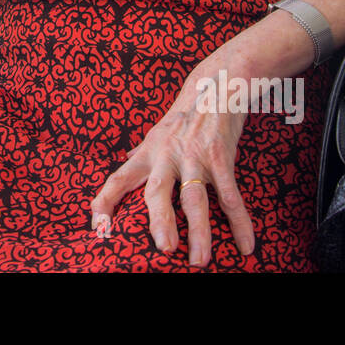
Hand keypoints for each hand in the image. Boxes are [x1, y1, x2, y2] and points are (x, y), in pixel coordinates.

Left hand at [89, 85, 254, 267]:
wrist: (216, 84)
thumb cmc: (185, 115)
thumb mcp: (158, 132)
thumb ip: (143, 154)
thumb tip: (126, 165)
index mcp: (148, 152)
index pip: (119, 178)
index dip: (105, 202)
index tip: (97, 227)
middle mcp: (167, 154)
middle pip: (157, 190)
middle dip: (159, 220)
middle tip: (164, 249)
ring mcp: (195, 156)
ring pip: (194, 198)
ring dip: (199, 231)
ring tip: (199, 260)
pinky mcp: (221, 157)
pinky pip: (231, 195)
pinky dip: (240, 222)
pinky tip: (246, 246)